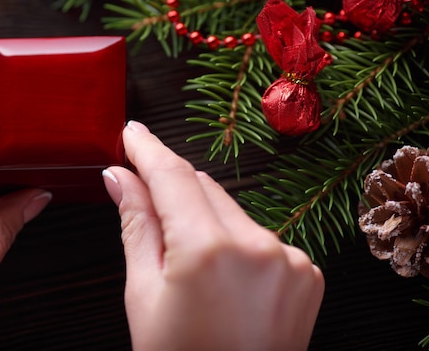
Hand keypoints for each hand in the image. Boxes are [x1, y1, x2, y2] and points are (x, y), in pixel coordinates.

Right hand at [102, 121, 323, 350]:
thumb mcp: (142, 294)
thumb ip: (137, 224)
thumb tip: (120, 179)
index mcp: (208, 251)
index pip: (171, 176)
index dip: (148, 149)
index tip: (132, 134)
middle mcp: (258, 246)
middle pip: (203, 188)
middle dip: (171, 187)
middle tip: (142, 196)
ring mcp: (290, 259)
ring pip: (231, 210)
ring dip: (203, 216)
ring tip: (186, 262)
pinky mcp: (308, 271)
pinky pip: (259, 235)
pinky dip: (235, 240)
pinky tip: (221, 275)